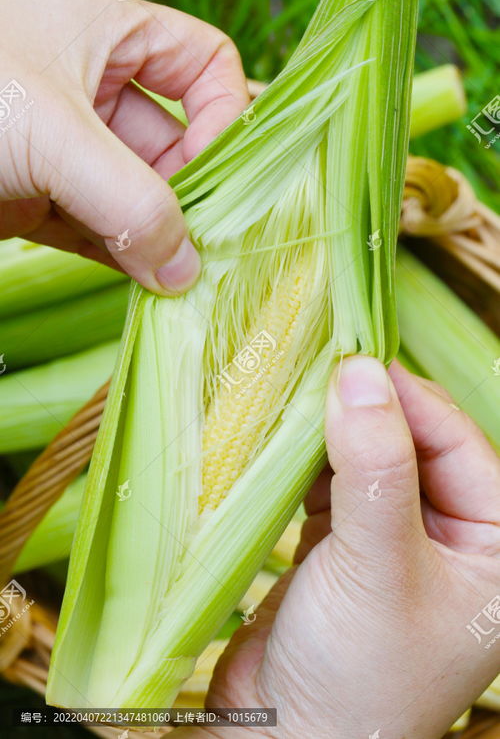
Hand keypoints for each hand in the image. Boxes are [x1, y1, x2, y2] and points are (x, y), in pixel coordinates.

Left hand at [0, 0, 247, 292]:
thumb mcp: (52, 128)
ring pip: (137, 196)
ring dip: (158, 238)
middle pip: (175, 145)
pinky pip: (100, 230)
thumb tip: (185, 266)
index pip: (203, 68)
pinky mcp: (39, 200)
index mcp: (105, 30)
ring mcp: (65, 149)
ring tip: (179, 280)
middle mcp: (92, 88)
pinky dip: (122, 257)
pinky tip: (145, 284)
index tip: (214, 175)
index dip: (223, 119)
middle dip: (192, 196)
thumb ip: (130, 198)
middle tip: (206, 251)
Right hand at [173, 356, 499, 737]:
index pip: (460, 442)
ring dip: (334, 430)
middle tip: (321, 373)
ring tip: (298, 400)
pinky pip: (334, 481)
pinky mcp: (345, 544)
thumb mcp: (377, 566)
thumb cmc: (355, 676)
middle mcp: (452, 538)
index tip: (354, 360)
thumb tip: (359, 372)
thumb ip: (375, 467)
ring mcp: (395, 538)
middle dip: (369, 410)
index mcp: (496, 547)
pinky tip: (285, 444)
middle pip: (414, 442)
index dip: (409, 398)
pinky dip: (309, 460)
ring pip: (371, 456)